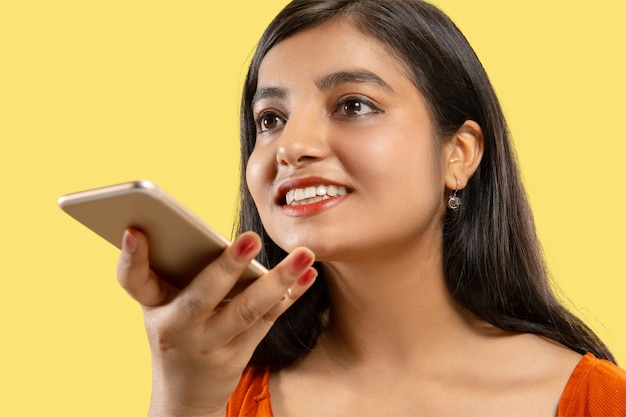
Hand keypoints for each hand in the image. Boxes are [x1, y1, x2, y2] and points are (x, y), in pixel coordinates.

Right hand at [117, 229, 316, 416]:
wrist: (184, 395)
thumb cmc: (177, 331)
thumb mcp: (165, 305)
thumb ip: (181, 272)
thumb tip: (223, 234)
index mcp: (154, 307)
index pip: (133, 282)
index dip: (130, 259)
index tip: (134, 231)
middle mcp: (178, 328)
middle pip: (202, 296)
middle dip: (226, 267)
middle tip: (251, 239)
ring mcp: (210, 345)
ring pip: (246, 310)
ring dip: (278, 281)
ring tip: (304, 254)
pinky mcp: (238, 354)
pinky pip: (267, 319)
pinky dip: (290, 295)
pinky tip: (308, 276)